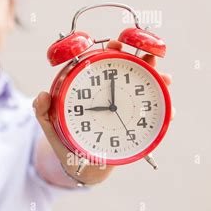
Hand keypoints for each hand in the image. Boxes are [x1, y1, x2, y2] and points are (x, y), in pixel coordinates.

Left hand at [33, 40, 174, 184]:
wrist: (82, 166)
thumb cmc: (66, 141)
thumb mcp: (51, 124)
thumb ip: (42, 111)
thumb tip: (41, 95)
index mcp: (92, 90)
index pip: (102, 65)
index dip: (110, 51)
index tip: (115, 44)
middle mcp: (111, 96)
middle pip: (129, 72)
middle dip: (142, 60)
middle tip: (148, 57)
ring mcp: (125, 110)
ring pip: (145, 91)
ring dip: (158, 82)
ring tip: (165, 78)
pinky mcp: (135, 126)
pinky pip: (151, 118)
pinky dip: (163, 113)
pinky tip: (169, 112)